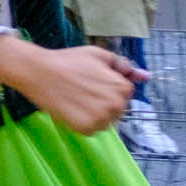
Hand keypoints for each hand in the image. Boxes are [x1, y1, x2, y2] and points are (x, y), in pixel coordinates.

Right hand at [0, 33, 141, 136]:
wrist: (39, 72)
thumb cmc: (69, 60)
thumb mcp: (99, 55)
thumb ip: (124, 66)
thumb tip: (146, 76)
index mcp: (122, 88)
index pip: (124, 94)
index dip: (108, 86)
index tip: (92, 80)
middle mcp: (116, 106)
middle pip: (117, 109)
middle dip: (104, 101)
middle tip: (83, 90)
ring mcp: (102, 120)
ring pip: (106, 121)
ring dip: (95, 113)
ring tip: (77, 99)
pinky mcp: (86, 129)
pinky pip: (92, 129)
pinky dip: (83, 121)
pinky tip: (71, 108)